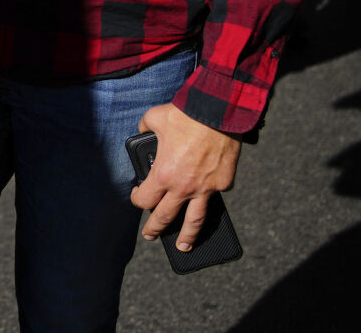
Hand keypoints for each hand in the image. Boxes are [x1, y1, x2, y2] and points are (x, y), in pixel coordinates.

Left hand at [129, 104, 240, 252]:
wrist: (217, 112)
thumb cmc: (184, 115)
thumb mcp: (154, 119)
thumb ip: (145, 129)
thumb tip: (144, 131)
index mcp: (163, 175)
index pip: (144, 199)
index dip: (137, 199)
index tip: (138, 196)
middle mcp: (183, 187)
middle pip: (165, 217)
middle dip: (155, 229)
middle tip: (151, 236)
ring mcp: (206, 189)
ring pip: (194, 221)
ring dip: (187, 236)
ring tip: (183, 247)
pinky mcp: (223, 184)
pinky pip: (215, 195)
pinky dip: (209, 199)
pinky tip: (206, 202)